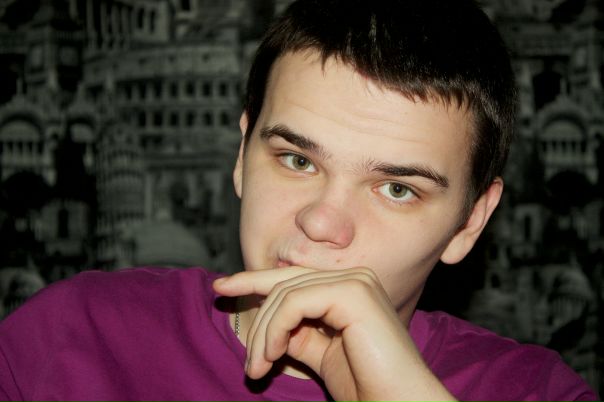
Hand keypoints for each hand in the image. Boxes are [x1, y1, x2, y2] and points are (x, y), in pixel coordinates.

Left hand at [213, 267, 455, 401]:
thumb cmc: (365, 386)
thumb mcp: (320, 353)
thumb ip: (297, 332)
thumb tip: (269, 324)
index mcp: (350, 288)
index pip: (293, 278)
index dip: (253, 279)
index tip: (222, 287)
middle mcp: (355, 278)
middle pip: (285, 282)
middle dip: (253, 308)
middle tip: (237, 340)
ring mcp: (356, 282)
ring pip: (286, 294)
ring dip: (263, 334)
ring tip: (256, 368)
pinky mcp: (353, 293)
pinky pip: (294, 303)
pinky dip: (275, 329)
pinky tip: (272, 355)